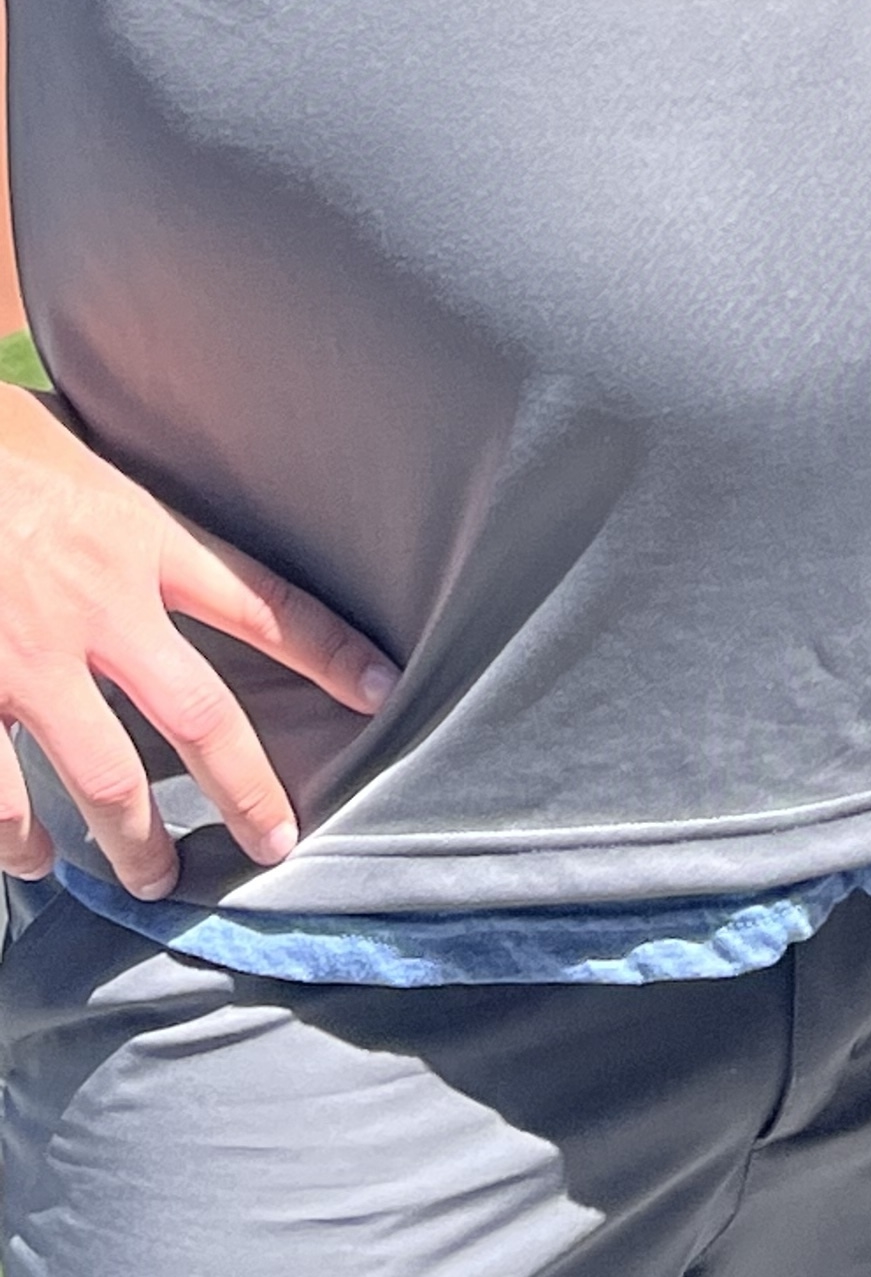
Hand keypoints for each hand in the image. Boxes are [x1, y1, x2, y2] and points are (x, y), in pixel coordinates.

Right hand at [0, 385, 397, 896]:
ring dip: (135, 841)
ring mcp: (29, 656)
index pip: (260, 599)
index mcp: (137, 534)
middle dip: (245, 787)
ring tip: (155, 880)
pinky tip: (36, 864)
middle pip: (199, 713)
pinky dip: (19, 840)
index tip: (380, 688)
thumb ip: (117, 502)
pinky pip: (0, 793)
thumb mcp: (72, 442)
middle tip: (275, 842)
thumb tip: (145, 520)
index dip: (326, 649)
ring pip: (104, 777)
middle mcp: (99, 603)